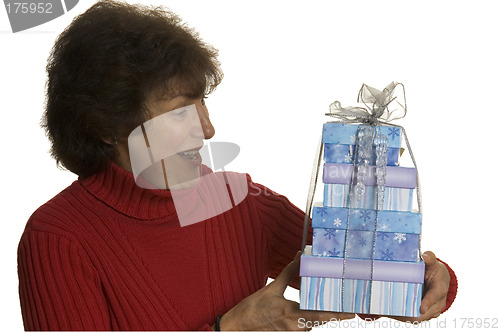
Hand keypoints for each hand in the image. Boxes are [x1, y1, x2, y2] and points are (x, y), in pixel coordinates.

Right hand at [217, 251, 353, 330]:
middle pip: (320, 320)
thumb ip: (289, 272)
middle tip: (344, 305)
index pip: (322, 315)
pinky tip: (307, 310)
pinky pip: (303, 327)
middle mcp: (295, 327)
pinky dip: (308, 319)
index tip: (352, 311)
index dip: (338, 315)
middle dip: (331, 313)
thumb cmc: (252, 309)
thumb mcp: (271, 288)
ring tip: (328, 304)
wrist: (237, 327)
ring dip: (319, 315)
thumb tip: (299, 256)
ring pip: (312, 324)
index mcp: (292, 314)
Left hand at [390, 251, 449, 322]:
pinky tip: (391, 313)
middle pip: (426, 312)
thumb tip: (425, 256)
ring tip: (390, 313)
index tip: (421, 308)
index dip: (428, 303)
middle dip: (412, 313)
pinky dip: (403, 316)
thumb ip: (430, 258)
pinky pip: (414, 317)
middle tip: (395, 312)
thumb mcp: (433, 263)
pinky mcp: (424, 313)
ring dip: (405, 316)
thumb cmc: (434, 270)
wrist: (439, 279)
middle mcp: (438, 302)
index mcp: (440, 288)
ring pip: (419, 317)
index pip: (435, 296)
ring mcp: (432, 310)